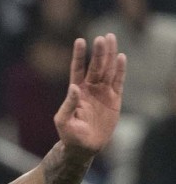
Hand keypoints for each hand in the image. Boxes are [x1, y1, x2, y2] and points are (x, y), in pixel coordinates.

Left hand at [54, 33, 126, 159]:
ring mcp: (102, 93)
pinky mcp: (114, 99)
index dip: (79, 55)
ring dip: (110, 55)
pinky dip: (120, 70)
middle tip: (102, 37)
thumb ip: (67, 104)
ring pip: (107, 70)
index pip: (77, 69)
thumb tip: (74, 88)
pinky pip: (118, 82)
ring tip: (111, 39)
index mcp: (76, 91)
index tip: (80, 40)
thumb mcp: (63, 121)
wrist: (84, 146)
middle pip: (95, 66)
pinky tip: (121, 57)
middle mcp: (89, 88)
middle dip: (99, 52)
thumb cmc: (69, 134)